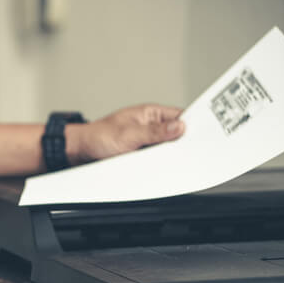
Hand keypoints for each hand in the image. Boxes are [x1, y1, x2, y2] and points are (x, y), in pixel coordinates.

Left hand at [66, 104, 183, 165]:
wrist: (81, 152)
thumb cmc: (98, 137)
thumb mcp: (129, 134)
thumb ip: (154, 132)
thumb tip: (179, 127)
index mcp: (150, 113)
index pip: (179, 116)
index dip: (192, 126)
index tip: (202, 137)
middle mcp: (150, 125)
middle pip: (176, 134)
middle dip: (182, 143)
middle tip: (188, 154)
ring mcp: (146, 140)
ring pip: (167, 148)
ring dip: (170, 155)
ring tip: (173, 161)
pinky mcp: (141, 153)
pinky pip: (156, 158)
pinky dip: (160, 164)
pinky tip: (162, 169)